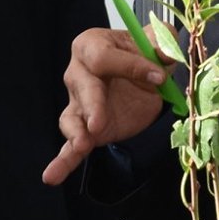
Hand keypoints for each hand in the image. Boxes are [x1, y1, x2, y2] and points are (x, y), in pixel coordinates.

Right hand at [43, 28, 172, 185]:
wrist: (145, 81)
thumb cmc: (145, 56)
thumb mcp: (157, 43)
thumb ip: (162, 43)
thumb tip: (167, 53)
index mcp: (92, 45)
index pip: (103, 56)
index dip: (131, 66)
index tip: (160, 77)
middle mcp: (78, 73)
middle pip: (82, 86)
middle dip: (92, 104)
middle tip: (99, 121)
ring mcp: (78, 103)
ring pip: (71, 117)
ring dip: (76, 132)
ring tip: (81, 144)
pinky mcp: (85, 129)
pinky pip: (70, 146)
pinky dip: (63, 161)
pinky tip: (51, 176)